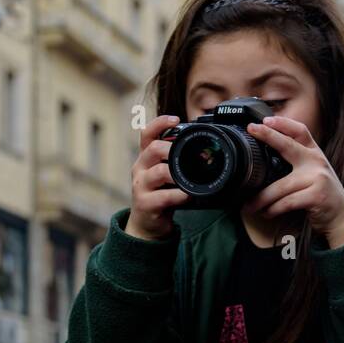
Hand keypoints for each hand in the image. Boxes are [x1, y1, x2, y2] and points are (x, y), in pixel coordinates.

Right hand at [127, 115, 188, 240]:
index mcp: (145, 158)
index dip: (160, 123)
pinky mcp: (145, 204)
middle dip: (171, 148)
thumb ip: (176, 161)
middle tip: (186, 154)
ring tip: (189, 178)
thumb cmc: (160, 194)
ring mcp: (141, 186)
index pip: (147, 134)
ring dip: (177, 173)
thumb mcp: (165, 175)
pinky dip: (179, 195)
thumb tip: (203, 149)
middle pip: (153, 149)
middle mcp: (140, 168)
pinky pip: (164, 196)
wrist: (147, 223)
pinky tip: (187, 195)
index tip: (176, 118)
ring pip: (159, 172)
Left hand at [245, 116, 343, 246]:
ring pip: (280, 186)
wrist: (342, 217)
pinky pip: (286, 202)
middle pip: (288, 145)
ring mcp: (318, 178)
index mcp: (314, 154)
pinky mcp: (316, 196)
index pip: (300, 131)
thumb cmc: (321, 196)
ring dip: (261, 198)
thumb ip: (297, 164)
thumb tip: (265, 161)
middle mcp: (317, 161)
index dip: (283, 123)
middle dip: (268, 135)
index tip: (265, 119)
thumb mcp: (313, 174)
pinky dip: (273, 209)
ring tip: (249, 205)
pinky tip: (266, 213)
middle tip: (251, 131)